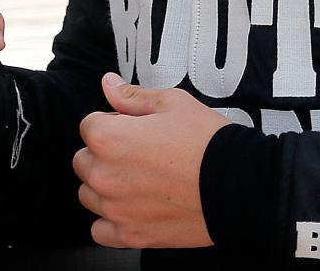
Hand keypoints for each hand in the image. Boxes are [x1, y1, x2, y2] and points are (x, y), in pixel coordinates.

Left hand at [73, 72, 229, 248]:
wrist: (236, 184)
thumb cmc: (204, 139)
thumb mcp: (171, 102)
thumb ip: (131, 96)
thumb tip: (107, 83)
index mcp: (108, 138)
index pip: (89, 125)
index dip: (112, 121)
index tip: (134, 126)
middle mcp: (103, 175)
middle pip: (83, 160)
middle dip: (103, 152)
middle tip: (138, 151)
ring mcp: (115, 209)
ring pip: (89, 194)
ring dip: (105, 185)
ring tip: (138, 178)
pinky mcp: (130, 235)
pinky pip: (100, 229)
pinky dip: (111, 219)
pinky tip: (133, 206)